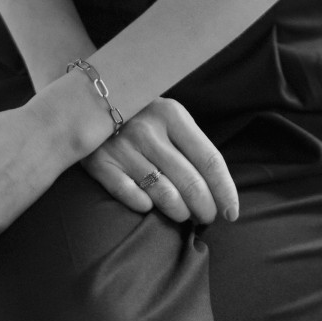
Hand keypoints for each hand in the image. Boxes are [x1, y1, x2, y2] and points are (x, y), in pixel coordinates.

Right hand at [82, 97, 238, 225]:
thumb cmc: (142, 117)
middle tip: (206, 217)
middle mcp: (149, 130)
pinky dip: (144, 207)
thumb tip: (218, 191)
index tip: (232, 212)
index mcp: (173, 115)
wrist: (89, 103)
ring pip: (164, 194)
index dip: (225, 190)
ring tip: (183, 214)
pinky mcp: (100, 163)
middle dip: (204, 208)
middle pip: (190, 181)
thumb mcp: (169, 118)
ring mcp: (123, 147)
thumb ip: (191, 146)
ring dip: (179, 212)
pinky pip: (131, 196)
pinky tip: (148, 206)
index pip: (210, 159)